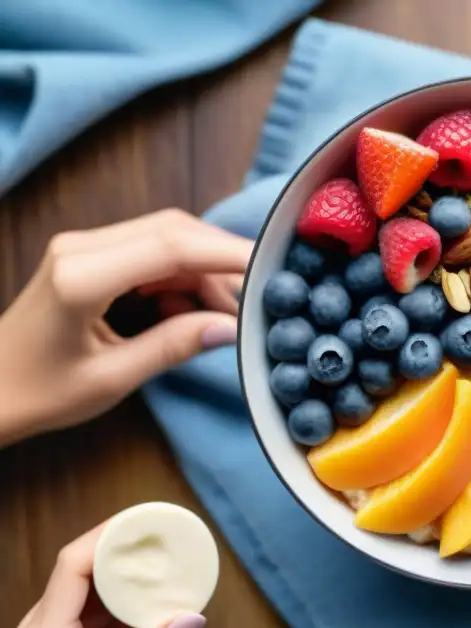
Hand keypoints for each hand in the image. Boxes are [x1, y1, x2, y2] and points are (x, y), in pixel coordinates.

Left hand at [0, 209, 252, 445]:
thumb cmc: (39, 393)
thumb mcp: (112, 378)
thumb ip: (174, 346)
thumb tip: (232, 328)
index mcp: (82, 277)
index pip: (172, 247)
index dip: (227, 253)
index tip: (270, 266)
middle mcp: (80, 249)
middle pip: (174, 231)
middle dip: (223, 259)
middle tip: (256, 297)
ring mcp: (82, 247)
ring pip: (167, 238)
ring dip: (205, 269)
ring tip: (228, 313)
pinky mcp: (88, 255)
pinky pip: (151, 251)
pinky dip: (183, 275)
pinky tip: (194, 308)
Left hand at [0, 524, 205, 627]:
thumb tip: (188, 618)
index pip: (74, 566)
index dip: (109, 535)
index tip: (148, 522)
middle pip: (82, 574)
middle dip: (127, 557)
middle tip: (169, 544)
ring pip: (88, 597)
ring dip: (127, 588)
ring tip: (169, 577)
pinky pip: (89, 622)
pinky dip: (120, 617)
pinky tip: (149, 619)